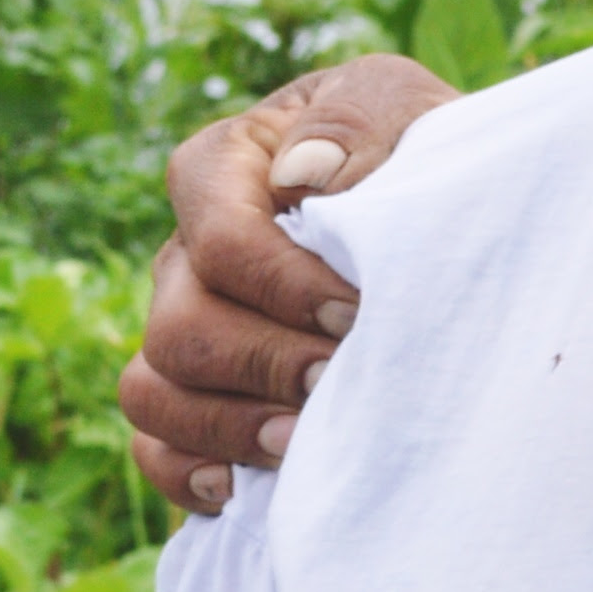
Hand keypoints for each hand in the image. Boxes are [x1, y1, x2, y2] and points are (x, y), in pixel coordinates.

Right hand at [116, 56, 457, 508]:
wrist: (443, 219)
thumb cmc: (414, 153)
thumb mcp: (401, 106)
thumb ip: (358, 121)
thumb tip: (303, 174)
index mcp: (222, 170)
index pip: (217, 240)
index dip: (283, 287)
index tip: (357, 313)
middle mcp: (186, 254)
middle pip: (178, 328)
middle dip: (264, 365)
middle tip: (340, 381)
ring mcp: (184, 327)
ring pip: (149, 391)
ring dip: (226, 426)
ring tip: (303, 442)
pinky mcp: (199, 395)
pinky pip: (153, 449)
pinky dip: (190, 475)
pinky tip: (250, 485)